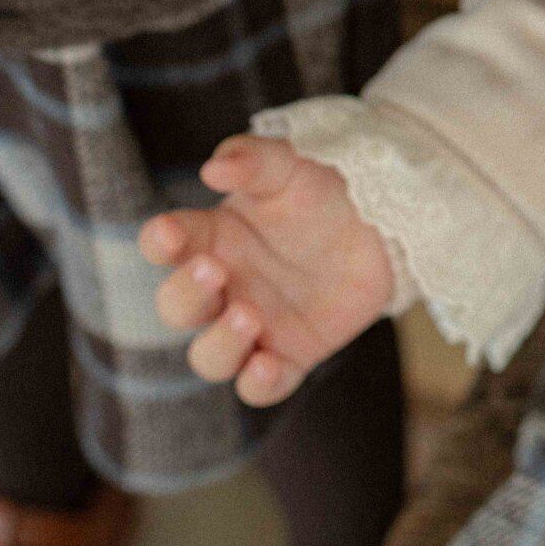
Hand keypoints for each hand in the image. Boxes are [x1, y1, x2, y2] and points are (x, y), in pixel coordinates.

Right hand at [139, 136, 396, 405]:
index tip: (170, 233)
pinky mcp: (291, 354)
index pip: (166, 244)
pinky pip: (260, 386)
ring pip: (210, 357)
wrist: (384, 223)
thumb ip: (255, 159)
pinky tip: (269, 365)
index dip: (160, 242)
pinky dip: (258, 383)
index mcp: (211, 238)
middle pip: (178, 307)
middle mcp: (224, 287)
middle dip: (186, 293)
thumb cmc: (323, 191)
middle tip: (217, 271)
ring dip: (220, 344)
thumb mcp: (292, 166)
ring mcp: (254, 325)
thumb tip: (216, 167)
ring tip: (249, 315)